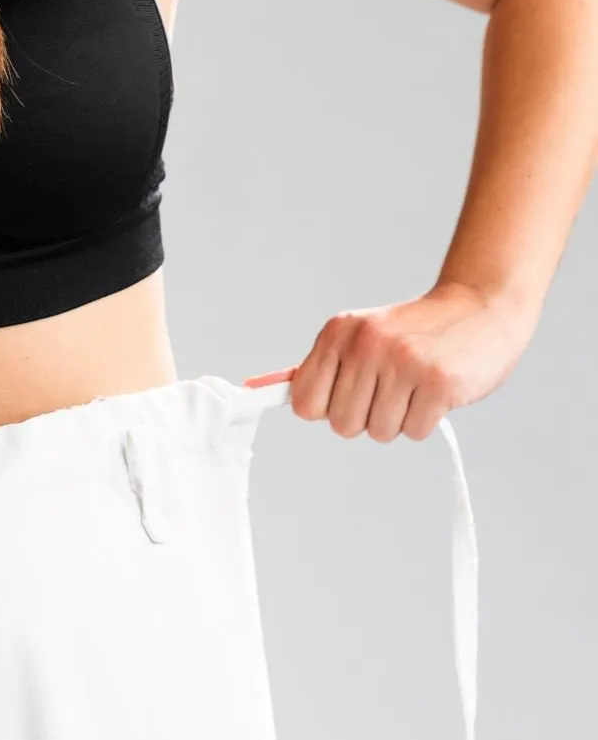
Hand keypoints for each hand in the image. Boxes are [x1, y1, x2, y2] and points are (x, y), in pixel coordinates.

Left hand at [244, 281, 535, 441]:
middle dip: (366, 417)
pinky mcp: (439, 383)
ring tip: (414, 388)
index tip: (347, 395)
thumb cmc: (413, 332)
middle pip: (342, 425)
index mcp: (338, 333)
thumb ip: (316, 368)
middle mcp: (367, 345)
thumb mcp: (358, 336)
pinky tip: (436, 391)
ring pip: (378, 432)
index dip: (326, 409)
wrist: (482, 307)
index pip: (304, 403)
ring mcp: (404, 363)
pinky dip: (426, 421)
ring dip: (398, 420)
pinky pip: (414, 432)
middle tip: (391, 388)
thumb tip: (257, 389)